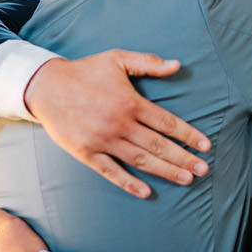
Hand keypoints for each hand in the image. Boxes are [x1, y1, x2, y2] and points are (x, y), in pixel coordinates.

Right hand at [24, 50, 210, 197]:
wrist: (45, 86)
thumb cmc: (84, 71)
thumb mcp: (117, 59)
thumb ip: (148, 63)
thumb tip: (177, 65)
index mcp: (130, 103)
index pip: (167, 122)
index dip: (188, 135)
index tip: (206, 145)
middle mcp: (120, 124)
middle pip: (159, 146)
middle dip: (184, 158)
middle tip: (204, 169)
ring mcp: (103, 141)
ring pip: (140, 161)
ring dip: (165, 171)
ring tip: (186, 179)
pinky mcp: (87, 153)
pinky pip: (111, 172)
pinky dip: (129, 183)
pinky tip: (146, 191)